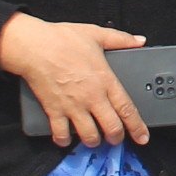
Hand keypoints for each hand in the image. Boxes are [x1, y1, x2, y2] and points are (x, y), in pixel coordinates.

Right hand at [0, 14, 148, 147]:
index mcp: (105, 80)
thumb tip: (139, 40)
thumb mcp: (96, 34)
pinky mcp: (54, 110)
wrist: (33, 46)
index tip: (142, 137)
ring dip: (93, 141)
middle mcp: (91, 97)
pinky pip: (60, 133)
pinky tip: (66, 139)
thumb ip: (120, 39)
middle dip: (116, 138)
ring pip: (88, 135)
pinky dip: (64, 140)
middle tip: (116, 139)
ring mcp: (72, 106)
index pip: (127, 109)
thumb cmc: (62, 39)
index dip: (137, 127)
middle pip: (111, 127)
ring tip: (94, 139)